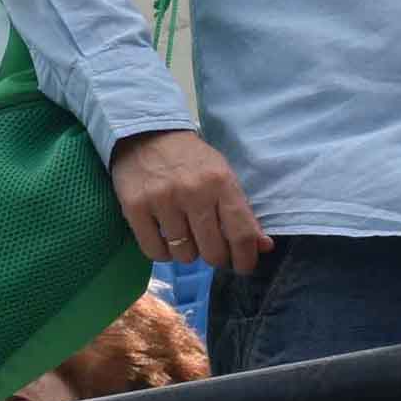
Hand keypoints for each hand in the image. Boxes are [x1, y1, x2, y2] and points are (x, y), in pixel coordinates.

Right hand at [109, 130, 266, 272]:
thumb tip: (264, 247)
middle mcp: (193, 192)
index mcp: (221, 182)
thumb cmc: (190, 160)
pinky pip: (156, 252)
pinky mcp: (135, 208)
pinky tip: (165, 238)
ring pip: (184, 255)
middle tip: (211, 248)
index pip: (241, 234)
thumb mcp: (222, 176)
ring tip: (184, 235)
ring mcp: (162, 201)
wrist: (146, 134)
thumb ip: (242, 213)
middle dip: (216, 257)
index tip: (243, 266)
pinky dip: (163, 252)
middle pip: (213, 252)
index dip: (246, 258)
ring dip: (187, 252)